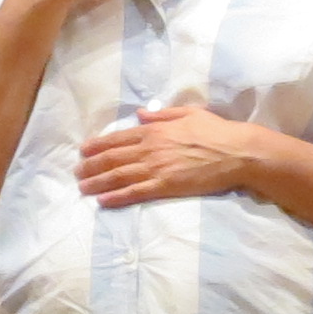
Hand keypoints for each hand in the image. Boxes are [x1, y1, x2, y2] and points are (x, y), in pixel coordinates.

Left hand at [77, 104, 262, 208]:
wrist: (236, 152)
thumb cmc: (216, 131)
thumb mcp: (189, 113)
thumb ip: (162, 114)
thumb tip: (140, 114)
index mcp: (155, 130)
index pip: (118, 138)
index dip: (97, 145)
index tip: (82, 150)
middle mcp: (150, 149)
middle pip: (113, 158)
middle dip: (91, 165)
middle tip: (76, 172)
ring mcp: (157, 168)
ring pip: (119, 176)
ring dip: (97, 182)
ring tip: (82, 187)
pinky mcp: (166, 186)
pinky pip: (135, 192)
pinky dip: (116, 197)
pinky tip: (102, 200)